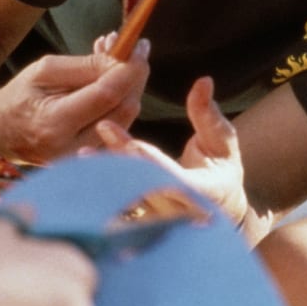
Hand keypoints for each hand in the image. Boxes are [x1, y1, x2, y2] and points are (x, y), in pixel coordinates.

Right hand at [0, 33, 149, 163]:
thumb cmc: (20, 96)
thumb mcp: (44, 71)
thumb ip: (85, 66)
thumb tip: (123, 60)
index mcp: (54, 123)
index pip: (107, 95)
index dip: (129, 69)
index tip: (139, 47)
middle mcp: (71, 148)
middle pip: (124, 109)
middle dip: (135, 76)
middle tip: (135, 49)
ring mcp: (83, 160)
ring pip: (127, 119)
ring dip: (130, 87)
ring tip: (116, 60)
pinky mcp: (91, 160)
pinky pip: (119, 128)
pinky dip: (122, 101)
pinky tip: (112, 81)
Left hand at [95, 75, 256, 237]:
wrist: (218, 207)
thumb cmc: (223, 168)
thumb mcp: (223, 141)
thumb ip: (208, 115)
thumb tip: (203, 82)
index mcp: (202, 193)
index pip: (170, 177)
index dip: (145, 157)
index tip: (123, 136)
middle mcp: (177, 212)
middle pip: (142, 188)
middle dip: (119, 163)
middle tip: (97, 138)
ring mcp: (159, 222)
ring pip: (127, 200)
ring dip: (105, 178)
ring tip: (84, 155)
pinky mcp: (143, 223)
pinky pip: (118, 206)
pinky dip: (102, 188)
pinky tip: (84, 170)